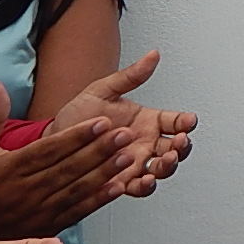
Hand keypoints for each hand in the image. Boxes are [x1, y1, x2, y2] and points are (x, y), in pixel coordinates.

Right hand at [0, 81, 142, 238]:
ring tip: (128, 155)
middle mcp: (25, 191)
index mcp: (9, 169)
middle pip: (67, 168)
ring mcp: (37, 211)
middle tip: (125, 134)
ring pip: (75, 190)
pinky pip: (76, 213)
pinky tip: (119, 187)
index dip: (76, 136)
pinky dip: (97, 201)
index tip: (101, 121)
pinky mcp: (47, 227)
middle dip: (98, 150)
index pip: (48, 150)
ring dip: (104, 173)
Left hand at [47, 51, 197, 195]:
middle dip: (182, 147)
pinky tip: (145, 179)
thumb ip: (130, 76)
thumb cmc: (78, 115)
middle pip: (176, 148)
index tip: (189, 120)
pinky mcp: (121, 181)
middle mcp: (146, 143)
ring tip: (165, 161)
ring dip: (168, 166)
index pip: (175, 121)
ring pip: (162, 169)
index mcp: (147, 121)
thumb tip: (152, 55)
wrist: (54, 139)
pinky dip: (145, 186)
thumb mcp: (103, 90)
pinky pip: (139, 188)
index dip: (186, 122)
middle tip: (179, 142)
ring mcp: (135, 163)